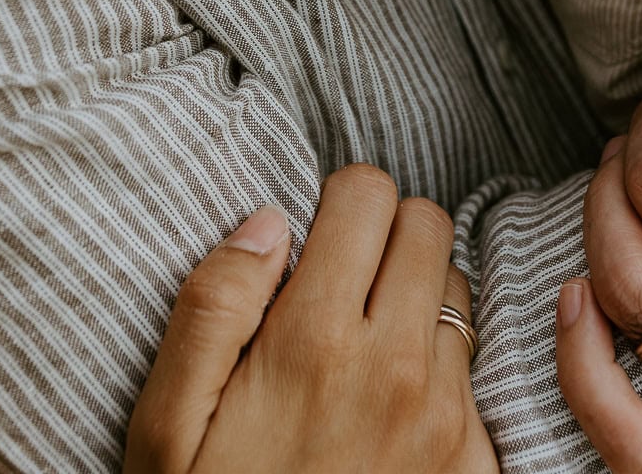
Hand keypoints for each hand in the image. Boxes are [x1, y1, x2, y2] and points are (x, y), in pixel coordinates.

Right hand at [125, 164, 496, 473]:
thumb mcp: (167, 425)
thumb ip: (213, 304)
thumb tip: (267, 220)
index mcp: (313, 342)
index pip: (368, 195)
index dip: (338, 202)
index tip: (317, 236)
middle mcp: (394, 367)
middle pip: (426, 224)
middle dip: (384, 232)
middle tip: (341, 277)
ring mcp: (444, 416)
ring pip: (457, 287)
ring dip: (417, 292)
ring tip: (365, 338)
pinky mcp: (473, 460)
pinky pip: (473, 366)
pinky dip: (439, 361)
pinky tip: (393, 398)